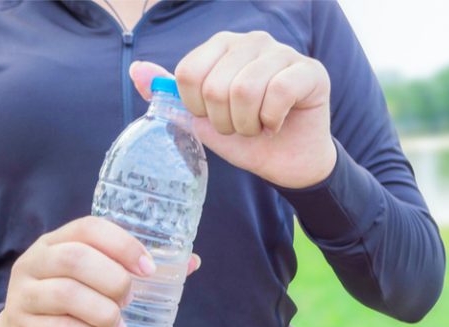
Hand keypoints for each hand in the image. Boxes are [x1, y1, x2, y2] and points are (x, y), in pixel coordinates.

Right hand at [0, 216, 200, 326]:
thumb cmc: (68, 305)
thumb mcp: (92, 281)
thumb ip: (136, 270)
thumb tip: (191, 262)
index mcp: (57, 242)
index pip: (88, 228)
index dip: (122, 245)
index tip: (148, 269)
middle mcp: (35, 263)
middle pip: (75, 259)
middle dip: (114, 281)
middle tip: (130, 301)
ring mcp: (24, 297)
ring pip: (66, 295)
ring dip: (105, 313)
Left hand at [129, 31, 336, 188]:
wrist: (288, 163)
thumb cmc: (247, 139)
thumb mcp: (203, 121)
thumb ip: (172, 96)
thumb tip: (137, 71)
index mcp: (223, 46)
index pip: (189, 73)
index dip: (197, 108)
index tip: (215, 118)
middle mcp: (252, 41)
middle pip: (215, 85)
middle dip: (225, 122)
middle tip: (241, 128)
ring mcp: (284, 52)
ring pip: (246, 90)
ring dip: (249, 124)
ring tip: (258, 128)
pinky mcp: (310, 71)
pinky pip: (278, 93)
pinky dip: (272, 121)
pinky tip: (277, 124)